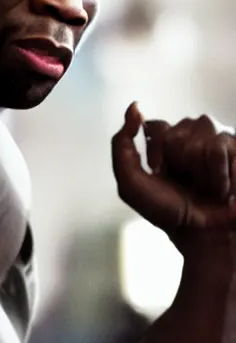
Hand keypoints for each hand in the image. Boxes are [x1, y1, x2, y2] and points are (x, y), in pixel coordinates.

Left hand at [111, 103, 235, 239]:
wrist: (204, 236)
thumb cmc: (167, 211)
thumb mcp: (130, 182)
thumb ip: (121, 144)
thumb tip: (134, 107)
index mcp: (165, 142)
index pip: (155, 126)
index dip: (155, 152)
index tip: (158, 173)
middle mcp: (192, 136)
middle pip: (177, 129)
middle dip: (175, 161)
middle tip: (184, 183)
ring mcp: (218, 140)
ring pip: (199, 136)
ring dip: (197, 169)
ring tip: (204, 186)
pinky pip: (218, 148)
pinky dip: (216, 174)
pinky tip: (221, 188)